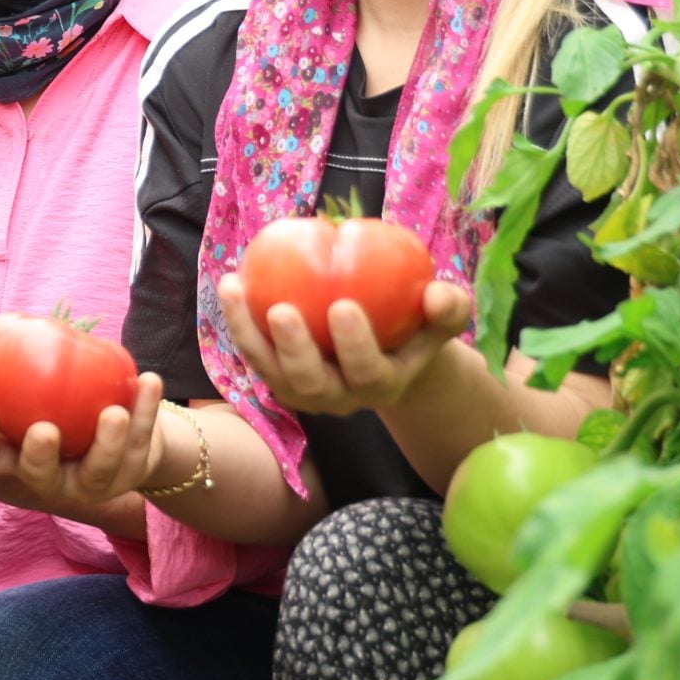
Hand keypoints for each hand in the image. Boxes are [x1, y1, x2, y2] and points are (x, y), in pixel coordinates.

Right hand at [0, 373, 168, 505]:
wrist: (119, 420)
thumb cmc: (53, 395)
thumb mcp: (21, 383)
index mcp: (16, 458)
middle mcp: (49, 478)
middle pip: (39, 476)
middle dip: (40, 457)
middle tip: (45, 429)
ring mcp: (90, 482)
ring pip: (97, 470)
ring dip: (107, 442)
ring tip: (113, 411)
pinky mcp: (129, 474)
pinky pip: (140, 443)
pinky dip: (147, 410)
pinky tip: (149, 380)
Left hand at [218, 273, 472, 415]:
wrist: (389, 350)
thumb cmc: (418, 326)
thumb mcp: (442, 317)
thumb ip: (448, 308)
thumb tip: (437, 294)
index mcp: (382, 386)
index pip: (367, 372)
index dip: (354, 346)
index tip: (343, 305)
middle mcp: (339, 398)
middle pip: (310, 383)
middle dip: (293, 350)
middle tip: (281, 309)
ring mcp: (304, 393)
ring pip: (270, 372)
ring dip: (248, 333)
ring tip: (234, 288)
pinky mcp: (278, 379)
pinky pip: (254, 353)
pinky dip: (239, 323)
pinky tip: (231, 282)